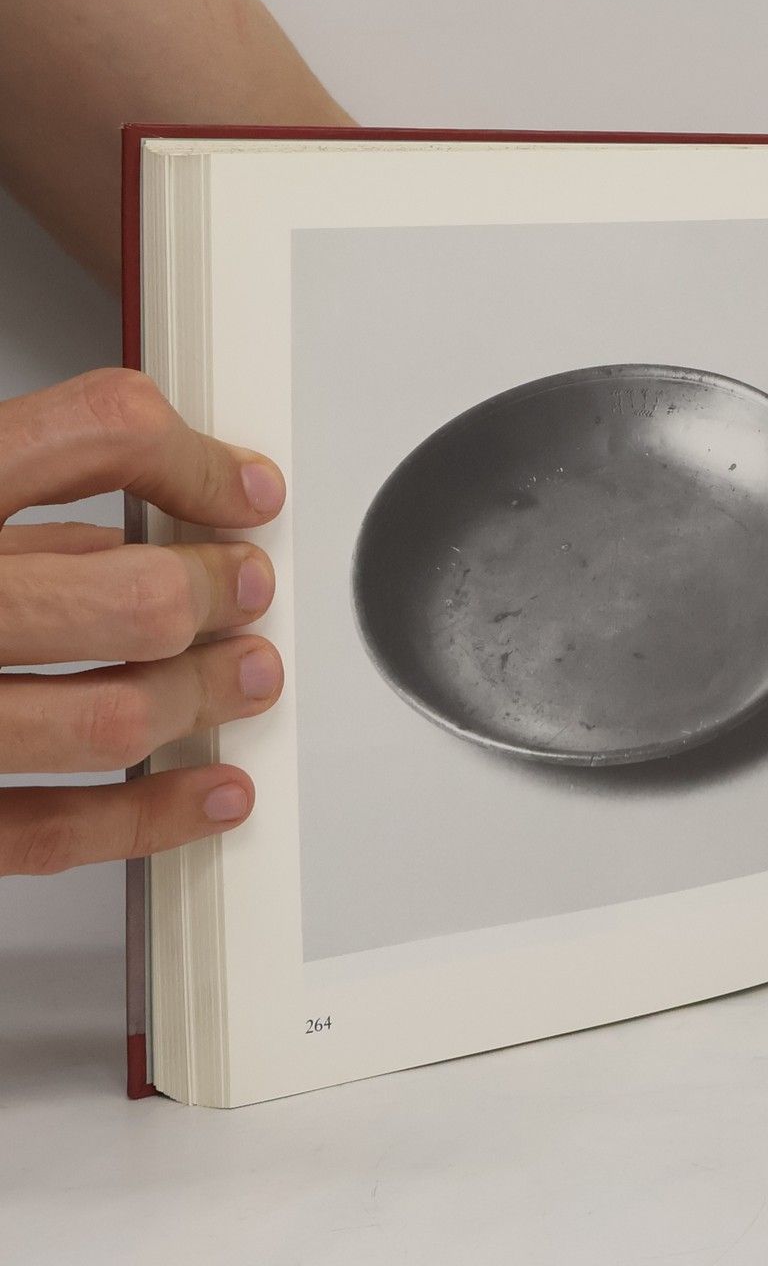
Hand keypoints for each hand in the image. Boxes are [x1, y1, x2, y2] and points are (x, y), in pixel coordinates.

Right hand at [0, 369, 284, 873]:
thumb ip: (17, 502)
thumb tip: (143, 528)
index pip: (95, 432)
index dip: (194, 456)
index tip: (245, 486)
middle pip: (132, 595)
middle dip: (216, 592)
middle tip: (246, 587)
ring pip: (107, 718)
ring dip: (204, 698)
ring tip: (245, 677)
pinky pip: (43, 833)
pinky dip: (149, 818)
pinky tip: (206, 794)